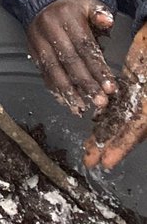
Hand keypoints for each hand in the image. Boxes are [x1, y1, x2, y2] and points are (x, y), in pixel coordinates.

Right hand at [26, 0, 116, 115]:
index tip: (109, 87)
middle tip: (99, 101)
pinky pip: (42, 70)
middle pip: (69, 61)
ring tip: (81, 107)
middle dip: (86, 84)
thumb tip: (107, 21)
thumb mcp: (87, 3)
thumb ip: (99, 13)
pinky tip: (64, 99)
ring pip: (53, 69)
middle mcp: (51, 29)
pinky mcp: (31, 48)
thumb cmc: (70, 5)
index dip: (98, 68)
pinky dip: (53, 87)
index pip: (84, 47)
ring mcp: (38, 39)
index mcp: (67, 18)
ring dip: (68, 91)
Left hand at [84, 21, 146, 169]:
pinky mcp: (132, 84)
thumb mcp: (143, 67)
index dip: (123, 146)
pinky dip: (108, 113)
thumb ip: (139, 106)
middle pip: (127, 129)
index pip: (138, 128)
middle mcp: (146, 104)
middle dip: (109, 145)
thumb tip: (138, 121)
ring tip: (88, 148)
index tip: (106, 161)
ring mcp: (139, 95)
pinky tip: (94, 120)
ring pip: (120, 117)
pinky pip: (120, 101)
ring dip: (105, 132)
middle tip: (89, 160)